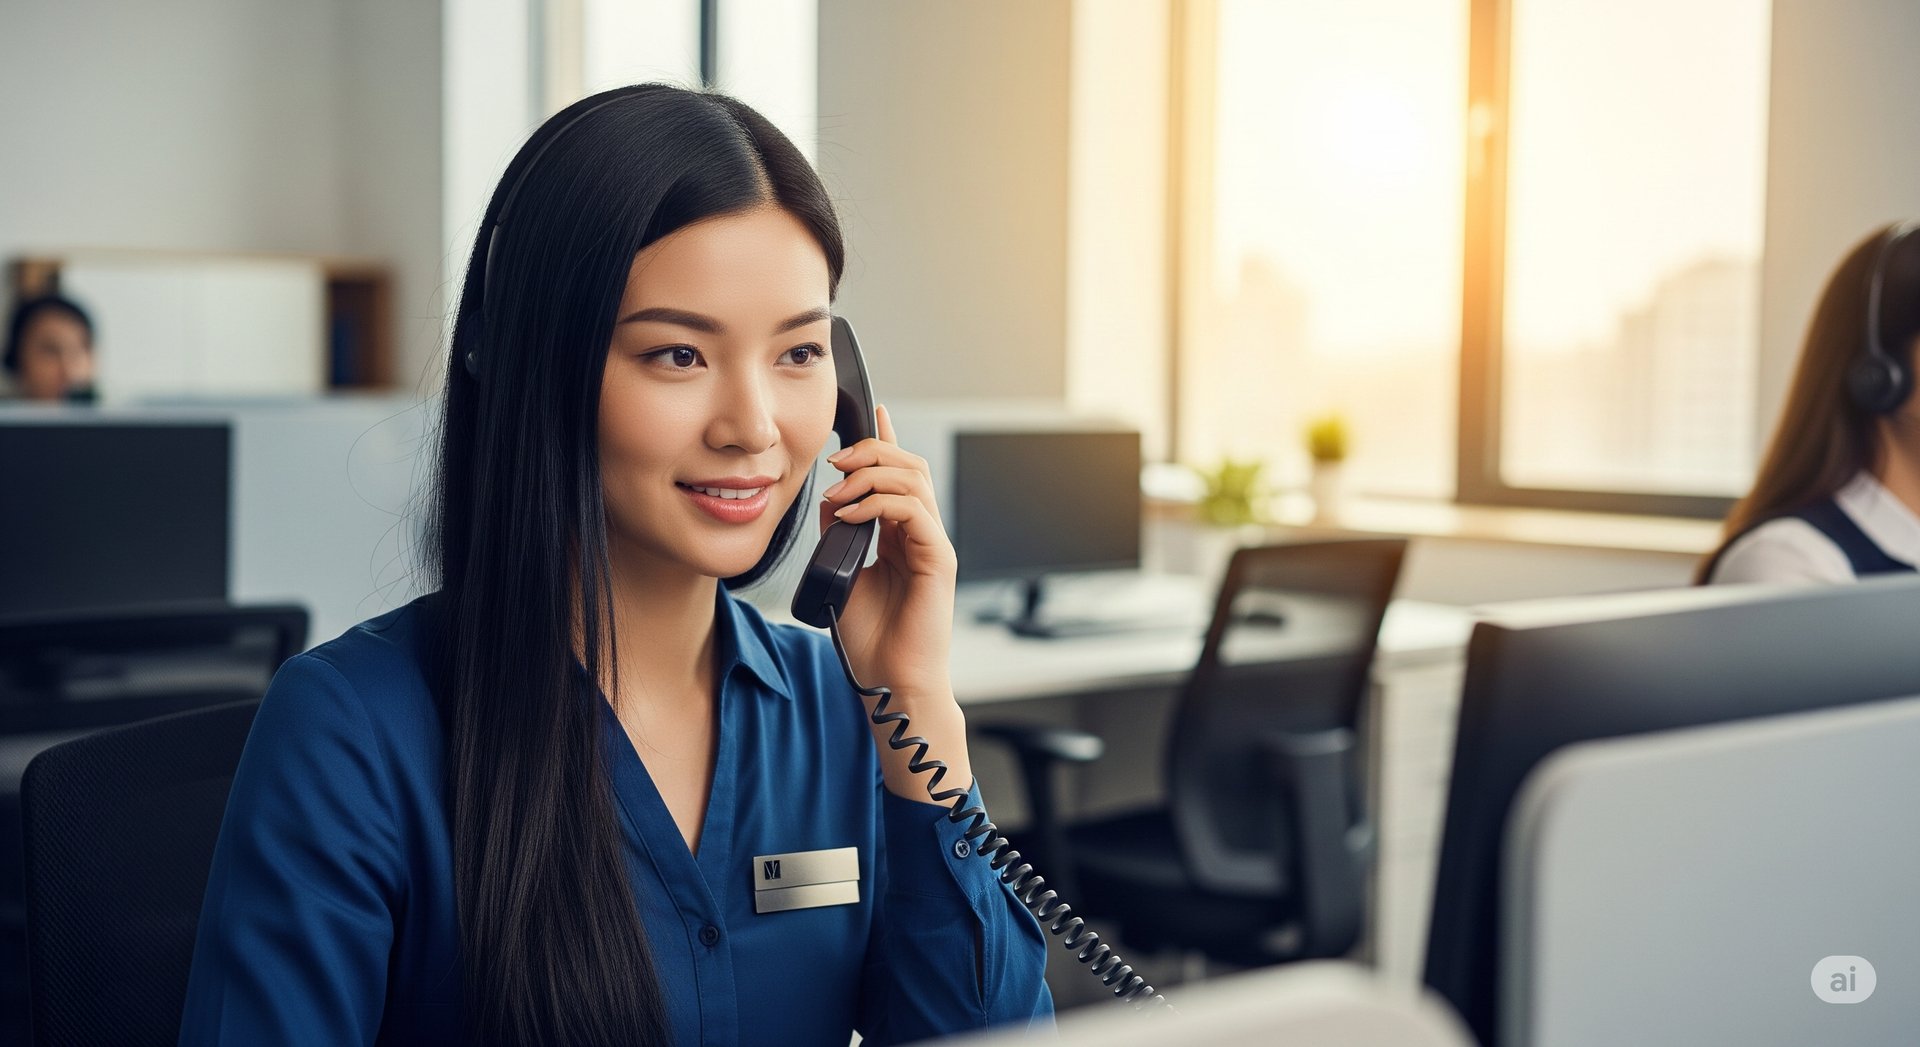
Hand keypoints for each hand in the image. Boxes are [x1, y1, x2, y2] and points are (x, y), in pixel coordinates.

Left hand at [816, 404, 956, 699]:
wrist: (890, 682)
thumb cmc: (871, 640)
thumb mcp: (842, 574)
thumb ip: (840, 535)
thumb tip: (831, 498)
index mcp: (901, 535)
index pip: (898, 475)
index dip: (886, 440)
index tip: (872, 411)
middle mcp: (921, 535)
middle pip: (909, 466)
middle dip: (872, 451)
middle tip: (836, 460)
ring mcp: (933, 545)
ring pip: (914, 480)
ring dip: (872, 473)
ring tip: (841, 488)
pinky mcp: (938, 560)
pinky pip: (914, 511)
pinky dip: (880, 503)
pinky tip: (854, 512)